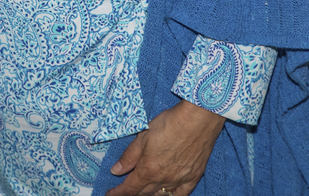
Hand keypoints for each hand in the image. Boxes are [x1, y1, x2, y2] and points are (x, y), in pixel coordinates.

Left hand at [107, 100, 224, 195]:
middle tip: (125, 191)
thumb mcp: (142, 137)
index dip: (119, 192)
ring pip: (161, 195)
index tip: (111, 194)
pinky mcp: (193, 177)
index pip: (130, 187)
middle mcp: (164, 179)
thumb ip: (129, 157)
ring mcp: (180, 179)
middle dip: (132, 193)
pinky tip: (166, 194)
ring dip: (150, 195)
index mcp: (148, 169)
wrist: (197, 120)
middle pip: (144, 192)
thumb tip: (116, 170)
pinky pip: (181, 194)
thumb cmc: (169, 124)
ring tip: (142, 192)